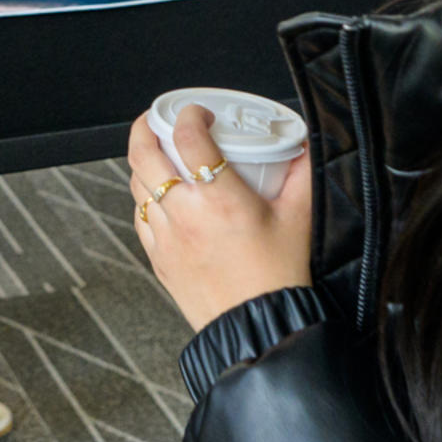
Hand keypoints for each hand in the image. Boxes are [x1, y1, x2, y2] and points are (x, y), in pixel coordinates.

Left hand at [128, 107, 312, 330]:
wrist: (259, 328)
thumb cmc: (279, 277)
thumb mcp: (299, 217)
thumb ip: (302, 175)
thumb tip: (305, 148)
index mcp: (219, 197)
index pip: (189, 138)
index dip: (189, 115)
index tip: (198, 113)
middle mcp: (185, 213)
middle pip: (143, 155)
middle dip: (144, 128)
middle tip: (155, 119)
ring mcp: (166, 237)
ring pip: (136, 185)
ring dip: (142, 162)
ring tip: (155, 153)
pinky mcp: (159, 258)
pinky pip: (140, 217)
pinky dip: (143, 198)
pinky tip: (157, 195)